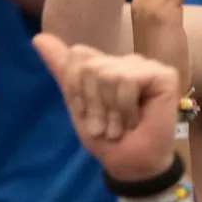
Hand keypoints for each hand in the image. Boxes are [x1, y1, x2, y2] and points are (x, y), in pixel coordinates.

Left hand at [34, 35, 181, 179]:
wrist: (129, 163)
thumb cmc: (106, 138)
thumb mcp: (77, 104)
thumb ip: (62, 70)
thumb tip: (38, 37)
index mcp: (105, 66)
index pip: (76, 55)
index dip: (76, 90)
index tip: (87, 114)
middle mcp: (125, 61)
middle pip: (89, 66)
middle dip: (92, 103)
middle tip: (106, 124)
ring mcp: (145, 66)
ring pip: (106, 73)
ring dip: (109, 110)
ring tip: (120, 125)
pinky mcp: (163, 74)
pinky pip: (127, 80)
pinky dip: (125, 107)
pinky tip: (136, 120)